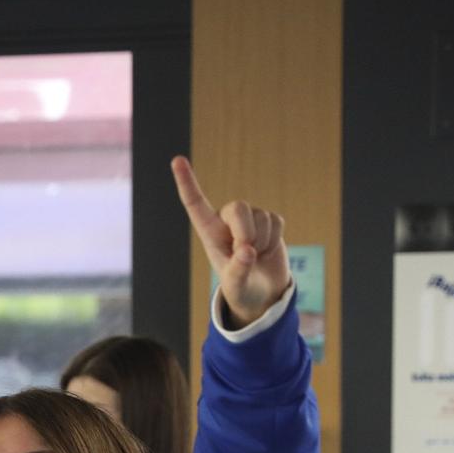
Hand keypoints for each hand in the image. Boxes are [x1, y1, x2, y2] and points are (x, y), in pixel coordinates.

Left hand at [172, 155, 289, 329]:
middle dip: (246, 231)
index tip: (177, 160)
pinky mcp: (269, 221)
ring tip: (256, 256)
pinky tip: (267, 250)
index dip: (187, 182)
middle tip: (247, 252)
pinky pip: (277, 221)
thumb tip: (247, 250)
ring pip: (261, 216)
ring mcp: (248, 219)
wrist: (262, 293)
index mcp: (209, 233)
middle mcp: (226, 221)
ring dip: (263, 241)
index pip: (195, 204)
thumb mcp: (235, 286)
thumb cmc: (241, 289)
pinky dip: (275, 239)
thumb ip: (238, 270)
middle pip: (238, 207)